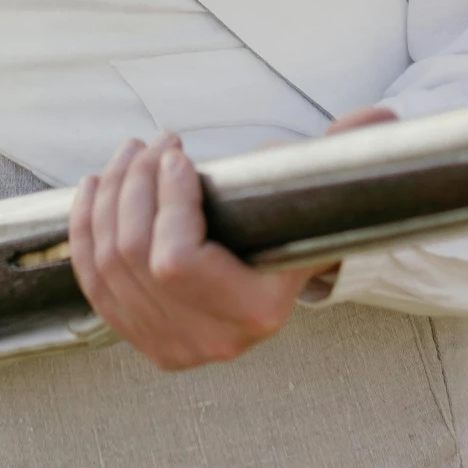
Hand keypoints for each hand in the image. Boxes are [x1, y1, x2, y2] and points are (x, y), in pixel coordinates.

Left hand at [69, 109, 400, 372]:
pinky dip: (84, 230)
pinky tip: (94, 188)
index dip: (166, 199)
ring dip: (109, 196)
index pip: (178, 262)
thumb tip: (382, 121)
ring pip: (108, 263)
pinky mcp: (138, 337)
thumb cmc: (290, 224)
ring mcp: (168, 346)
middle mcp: (209, 341)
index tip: (180, 153)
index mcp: (256, 313)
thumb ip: (348, 155)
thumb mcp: (316, 190)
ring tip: (130, 155)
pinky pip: (92, 283)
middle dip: (134, 184)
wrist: (271, 281)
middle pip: (134, 255)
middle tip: (154, 144)